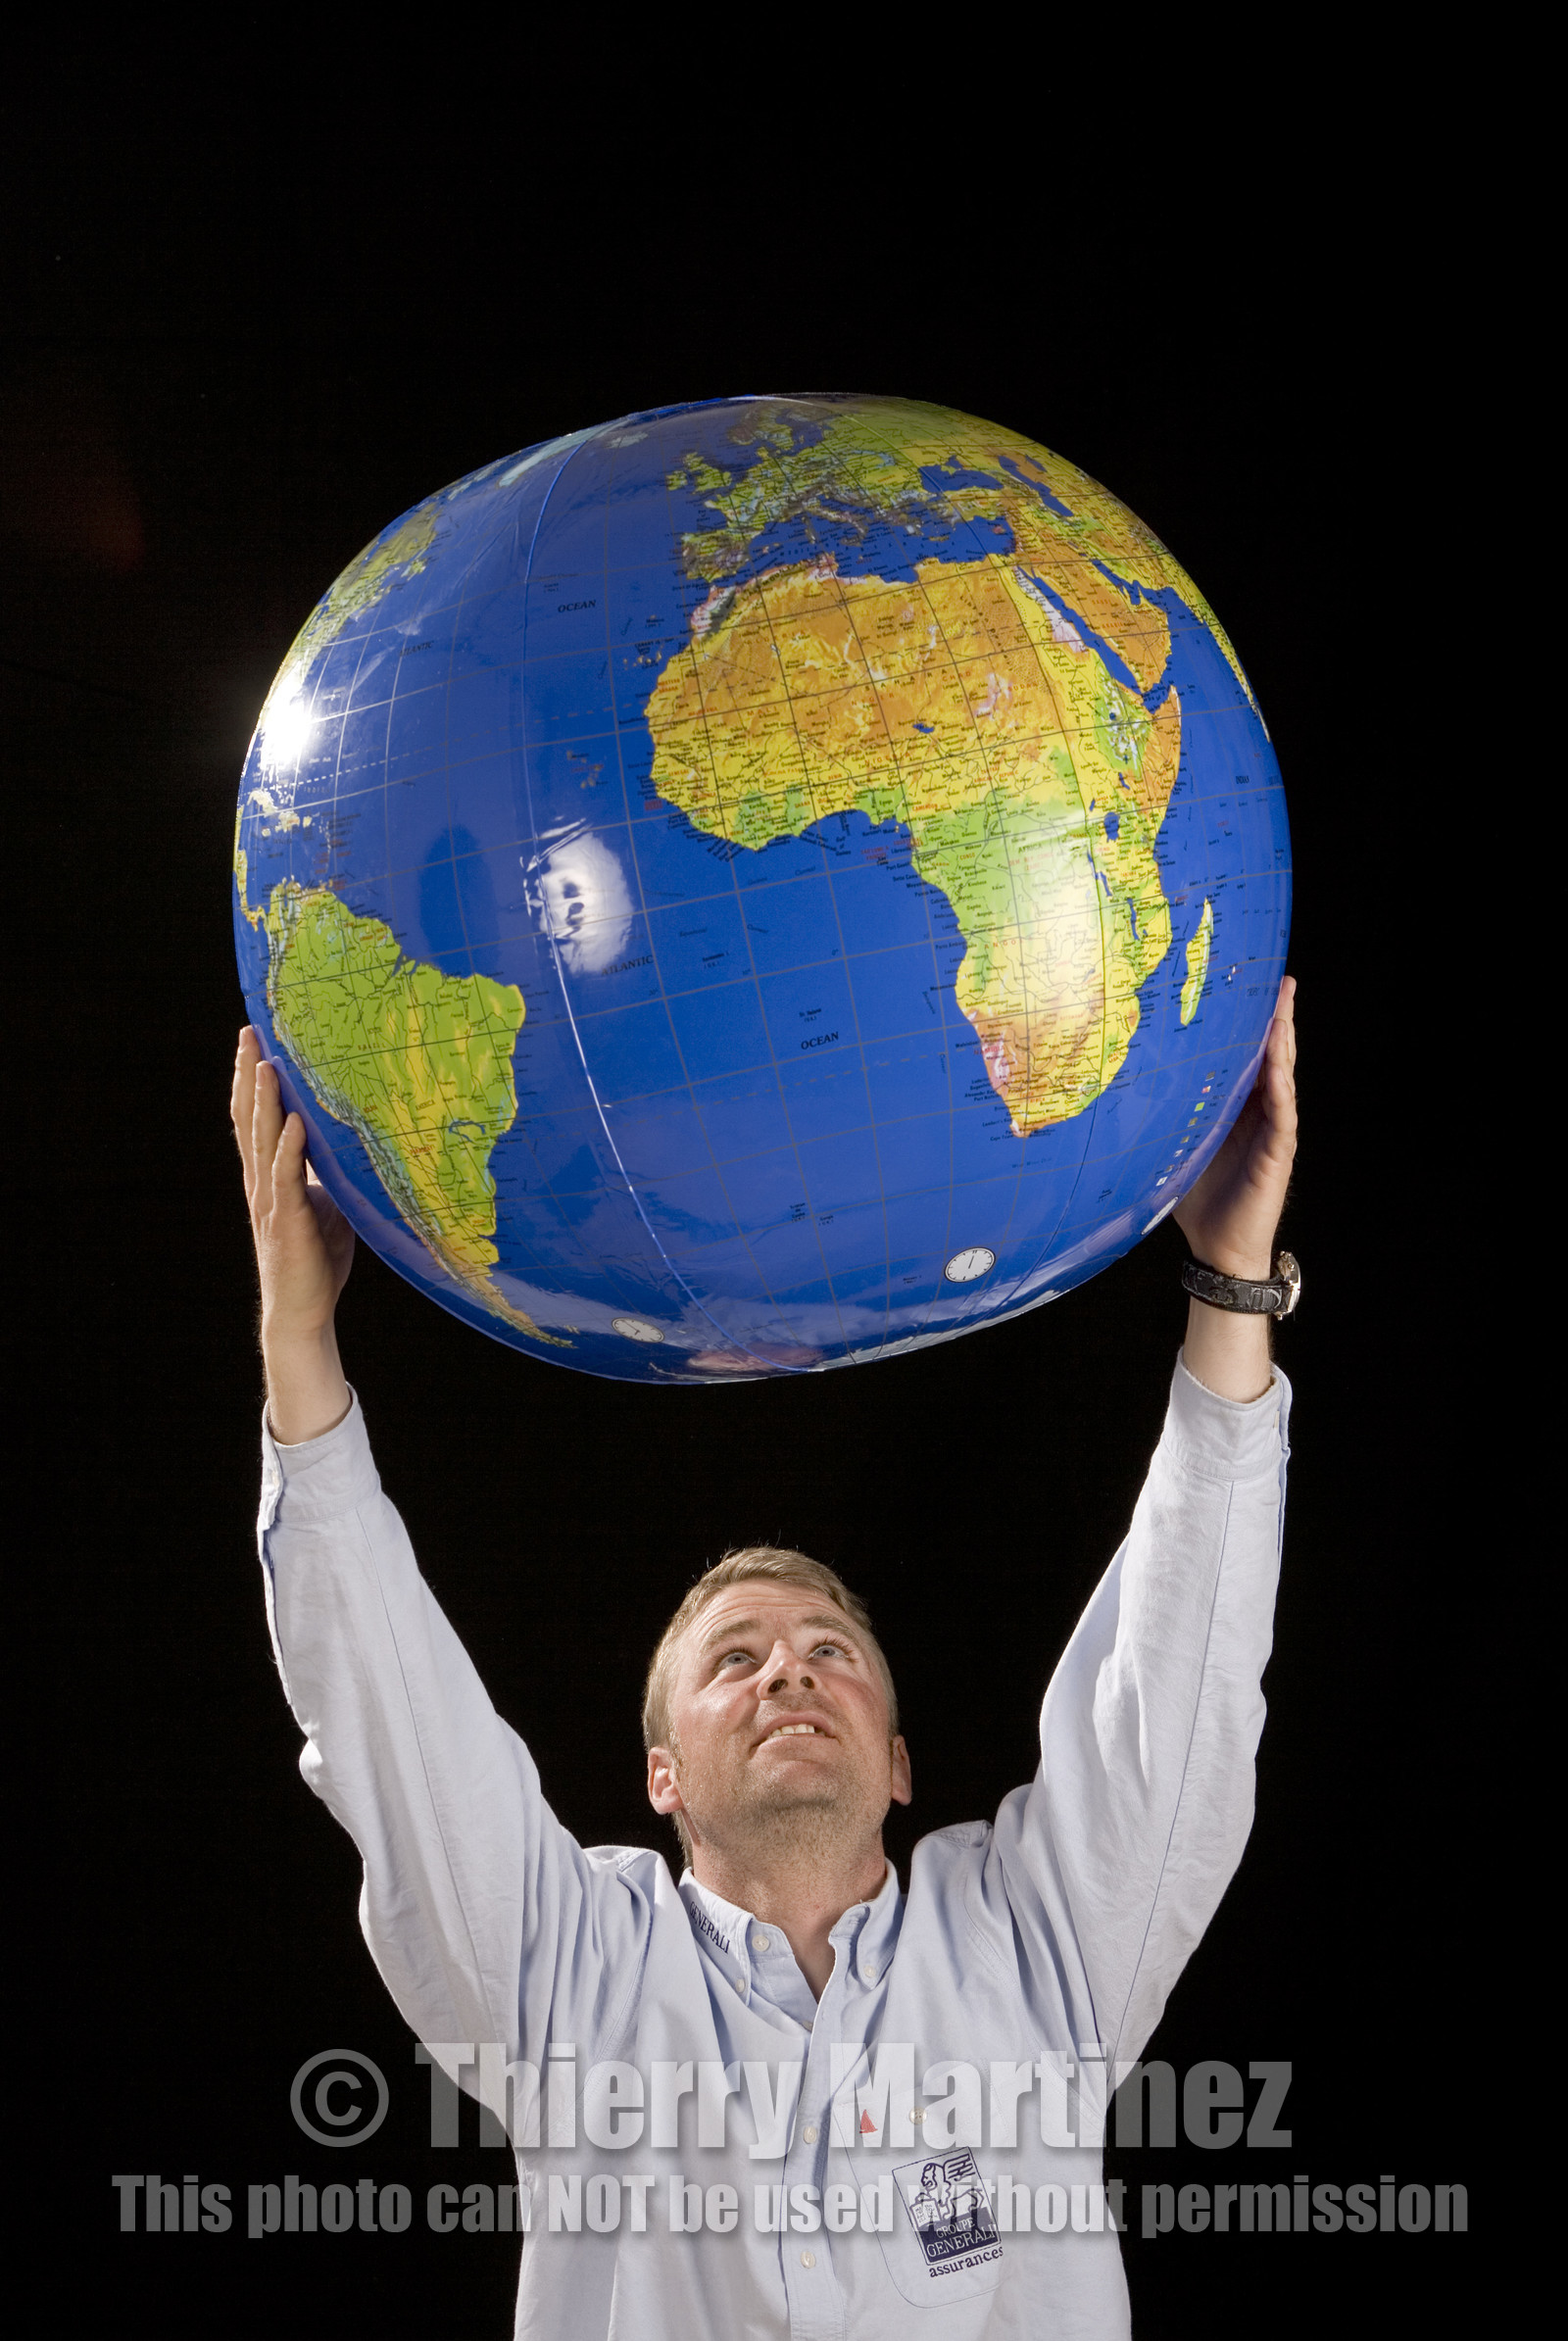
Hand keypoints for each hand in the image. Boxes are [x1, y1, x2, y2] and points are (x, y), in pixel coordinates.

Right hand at [231, 1026, 353, 1441]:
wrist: (302, 1311)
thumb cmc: (317, 1260)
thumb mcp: (328, 1204)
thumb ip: (329, 1172)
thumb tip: (354, 1140)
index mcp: (269, 1176)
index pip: (255, 1118)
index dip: (252, 1080)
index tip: (254, 1040)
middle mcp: (262, 1182)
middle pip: (250, 1118)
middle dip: (249, 1074)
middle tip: (247, 1032)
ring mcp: (271, 1201)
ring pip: (262, 1142)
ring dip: (265, 1102)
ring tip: (267, 1064)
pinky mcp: (287, 1223)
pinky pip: (286, 1179)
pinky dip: (290, 1149)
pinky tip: (296, 1122)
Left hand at [1174, 977, 1296, 1279]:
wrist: (1217, 1249)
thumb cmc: (1197, 1199)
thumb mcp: (1177, 1145)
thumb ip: (1167, 1115)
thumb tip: (1125, 1086)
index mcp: (1237, 1109)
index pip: (1247, 1056)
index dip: (1250, 1023)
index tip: (1248, 985)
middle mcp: (1259, 1114)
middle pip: (1271, 1057)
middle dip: (1277, 1018)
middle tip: (1282, 979)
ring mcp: (1272, 1132)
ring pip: (1282, 1077)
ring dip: (1284, 1042)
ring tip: (1285, 1008)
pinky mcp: (1277, 1154)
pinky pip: (1282, 1114)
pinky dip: (1280, 1086)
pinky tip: (1277, 1062)